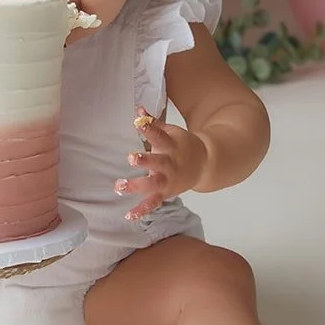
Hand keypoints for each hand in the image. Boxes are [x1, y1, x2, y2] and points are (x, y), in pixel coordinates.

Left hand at [115, 105, 209, 221]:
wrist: (205, 164)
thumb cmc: (182, 146)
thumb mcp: (171, 132)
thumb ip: (153, 123)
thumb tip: (138, 108)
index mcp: (171, 145)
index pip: (159, 135)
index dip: (148, 128)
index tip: (138, 121)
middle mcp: (170, 163)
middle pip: (158, 162)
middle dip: (145, 160)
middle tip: (131, 157)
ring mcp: (168, 180)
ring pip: (153, 184)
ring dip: (136, 186)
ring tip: (119, 186)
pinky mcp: (166, 193)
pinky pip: (153, 203)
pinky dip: (142, 210)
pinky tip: (129, 215)